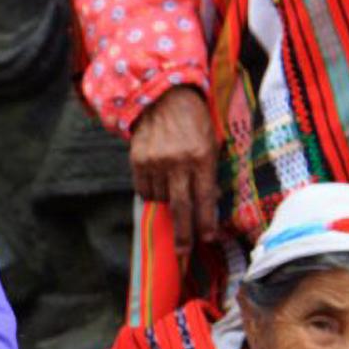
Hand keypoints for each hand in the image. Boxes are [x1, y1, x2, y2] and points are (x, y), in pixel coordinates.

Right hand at [129, 86, 218, 253]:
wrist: (162, 96)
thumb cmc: (194, 121)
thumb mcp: (210, 143)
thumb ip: (208, 172)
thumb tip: (207, 206)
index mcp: (201, 157)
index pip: (205, 198)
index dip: (206, 223)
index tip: (208, 240)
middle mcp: (178, 162)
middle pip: (181, 208)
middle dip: (183, 234)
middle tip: (183, 252)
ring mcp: (155, 162)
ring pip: (160, 199)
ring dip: (167, 204)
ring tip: (172, 192)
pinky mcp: (137, 161)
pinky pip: (144, 190)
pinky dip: (151, 193)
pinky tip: (158, 184)